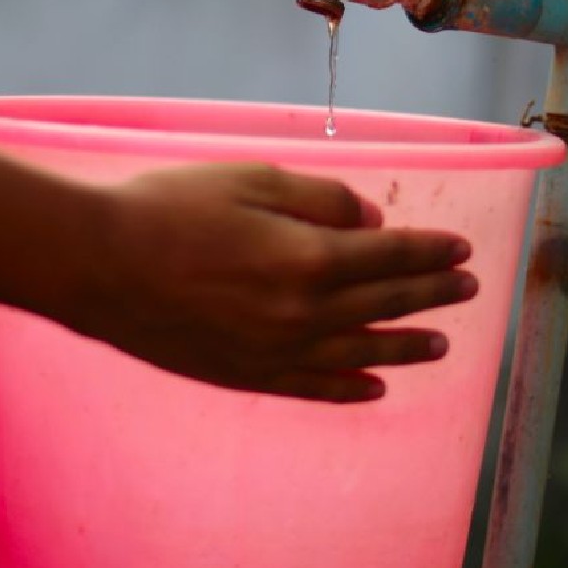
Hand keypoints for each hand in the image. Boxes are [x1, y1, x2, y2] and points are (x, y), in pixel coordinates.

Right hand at [61, 163, 477, 402]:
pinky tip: (373, 388)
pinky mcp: (246, 376)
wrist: (100, 265)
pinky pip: (312, 388)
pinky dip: (348, 388)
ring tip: (441, 345)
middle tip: (467, 290)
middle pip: (384, 305)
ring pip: (359, 353)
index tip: (461, 249)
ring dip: (405, 348)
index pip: (390, 257)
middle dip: (431, 294)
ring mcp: (275, 352)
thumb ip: (319, 199)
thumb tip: (371, 220)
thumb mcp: (250, 180)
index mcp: (308, 258)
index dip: (429, 251)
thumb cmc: (170, 209)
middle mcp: (303, 314)